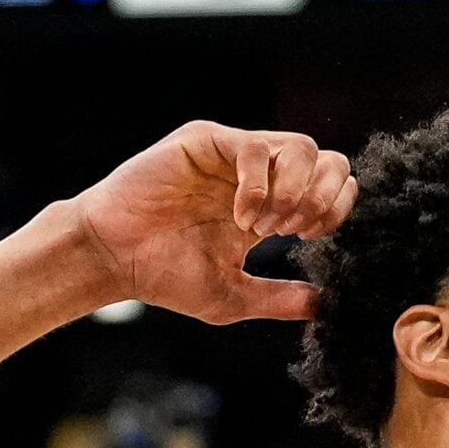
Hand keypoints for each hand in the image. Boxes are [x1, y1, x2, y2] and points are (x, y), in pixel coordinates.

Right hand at [71, 122, 355, 323]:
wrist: (113, 260)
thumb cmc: (163, 276)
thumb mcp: (234, 296)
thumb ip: (279, 298)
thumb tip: (324, 306)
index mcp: (270, 205)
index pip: (330, 185)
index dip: (335, 209)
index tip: (310, 239)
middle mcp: (256, 175)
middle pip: (327, 159)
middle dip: (321, 198)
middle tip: (291, 232)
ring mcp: (233, 154)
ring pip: (300, 147)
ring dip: (294, 191)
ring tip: (265, 226)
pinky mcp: (207, 141)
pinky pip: (255, 148)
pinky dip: (259, 186)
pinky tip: (242, 217)